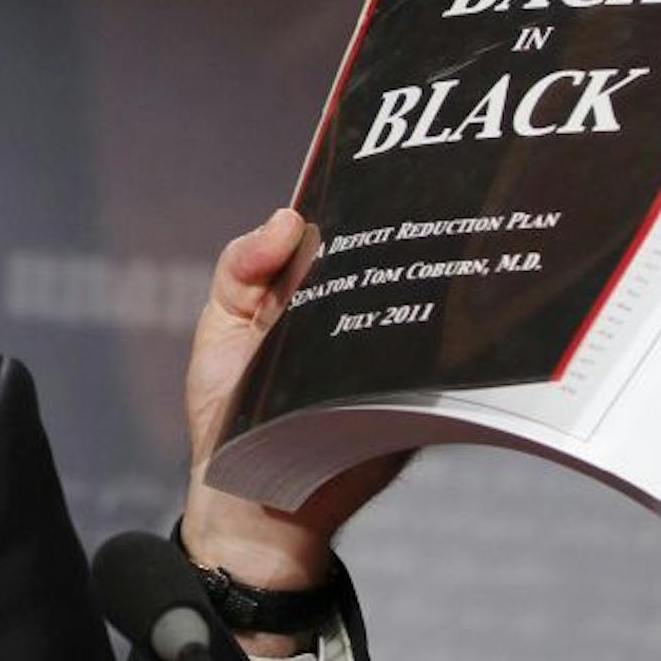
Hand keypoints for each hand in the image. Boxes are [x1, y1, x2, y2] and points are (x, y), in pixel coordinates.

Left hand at [180, 209, 404, 613]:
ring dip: (430, 280)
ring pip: (425, 306)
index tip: (384, 155)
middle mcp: (360, 316)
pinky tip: (439, 314)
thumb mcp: (220, 325)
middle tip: (422, 194)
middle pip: (395, 260)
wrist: (249, 505)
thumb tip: (290, 217)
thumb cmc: (227, 412)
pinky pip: (438, 365)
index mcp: (315, 291)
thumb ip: (242, 267)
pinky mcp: (415, 400)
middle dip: (406, 229)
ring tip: (440, 243)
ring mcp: (392, 359)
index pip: (351, 229)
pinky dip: (439, 342)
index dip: (366, 193)